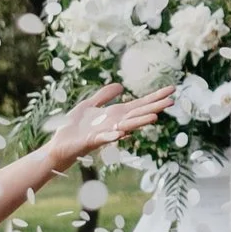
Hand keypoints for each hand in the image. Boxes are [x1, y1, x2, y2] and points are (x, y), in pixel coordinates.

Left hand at [36, 83, 174, 174]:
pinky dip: (113, 135)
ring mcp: (105, 133)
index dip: (155, 97)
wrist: (59, 145)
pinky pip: (104, 137)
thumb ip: (104, 96)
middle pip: (138, 114)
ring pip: (126, 126)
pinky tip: (122, 132)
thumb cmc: (73, 128)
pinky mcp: (91, 141)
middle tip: (172, 102)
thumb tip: (120, 86)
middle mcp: (115, 124)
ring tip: (155, 117)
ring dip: (140, 122)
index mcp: (116, 114)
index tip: (171, 90)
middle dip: (154, 108)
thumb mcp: (88, 105)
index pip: (140, 104)